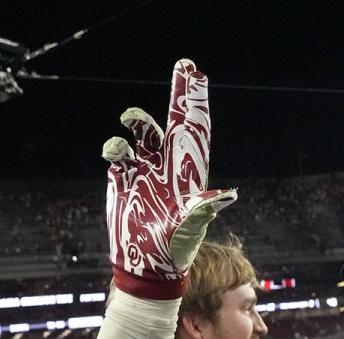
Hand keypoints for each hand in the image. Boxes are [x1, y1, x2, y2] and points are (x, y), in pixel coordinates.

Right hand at [104, 59, 236, 299]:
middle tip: (185, 65)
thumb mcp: (190, 229)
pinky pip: (117, 156)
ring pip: (143, 134)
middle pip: (174, 121)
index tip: (198, 75)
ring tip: (130, 119)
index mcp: (188, 172)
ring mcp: (145, 172)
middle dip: (179, 95)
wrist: (146, 267)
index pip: (195, 129)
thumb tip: (228, 196)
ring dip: (138, 122)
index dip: (196, 103)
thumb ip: (203, 209)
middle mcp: (168, 166)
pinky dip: (115, 149)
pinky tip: (116, 154)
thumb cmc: (174, 250)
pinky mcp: (122, 182)